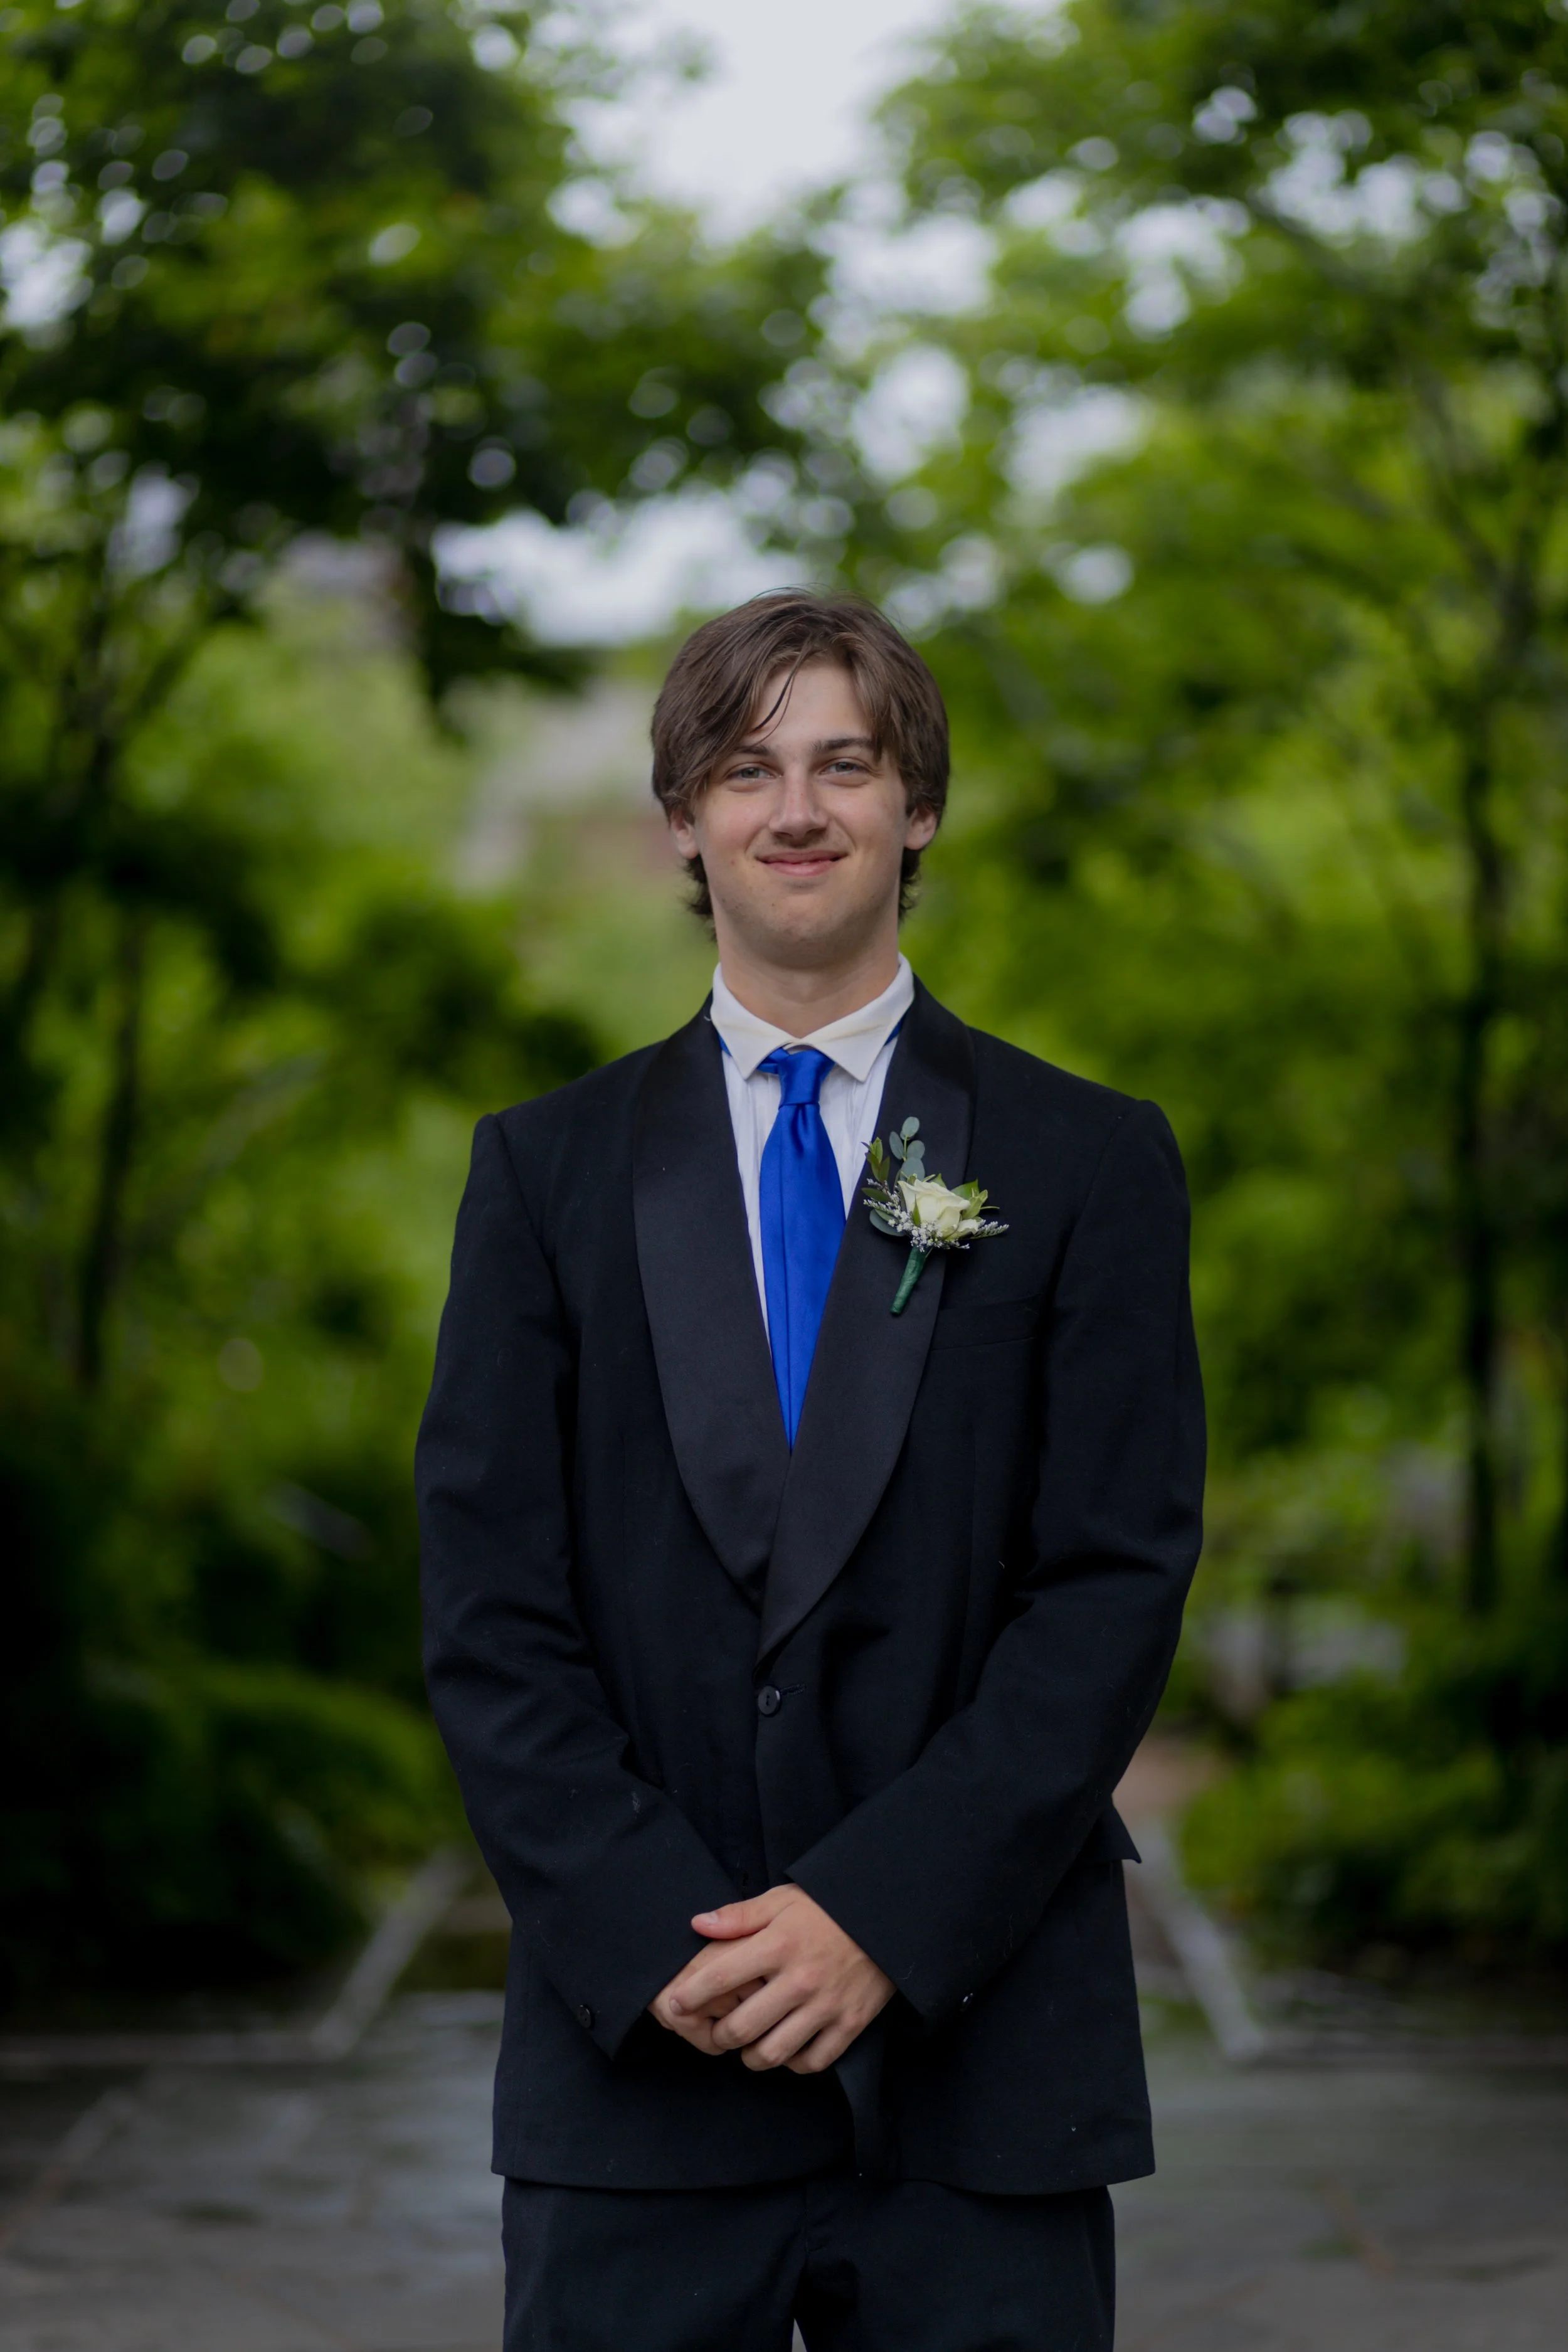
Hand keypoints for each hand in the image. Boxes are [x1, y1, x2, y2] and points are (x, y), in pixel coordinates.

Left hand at [649, 1885, 892, 2073]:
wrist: (887, 1918)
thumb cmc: (828, 1909)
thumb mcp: (782, 1901)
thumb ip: (739, 1915)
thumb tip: (697, 1924)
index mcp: (778, 1944)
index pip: (720, 1977)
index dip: (690, 1996)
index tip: (675, 2005)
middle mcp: (799, 1979)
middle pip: (741, 2027)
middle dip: (718, 2035)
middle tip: (716, 2032)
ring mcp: (825, 2006)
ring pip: (772, 2053)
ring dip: (751, 2057)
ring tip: (747, 2047)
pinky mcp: (849, 2024)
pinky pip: (811, 2062)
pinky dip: (792, 2063)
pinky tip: (784, 2050)